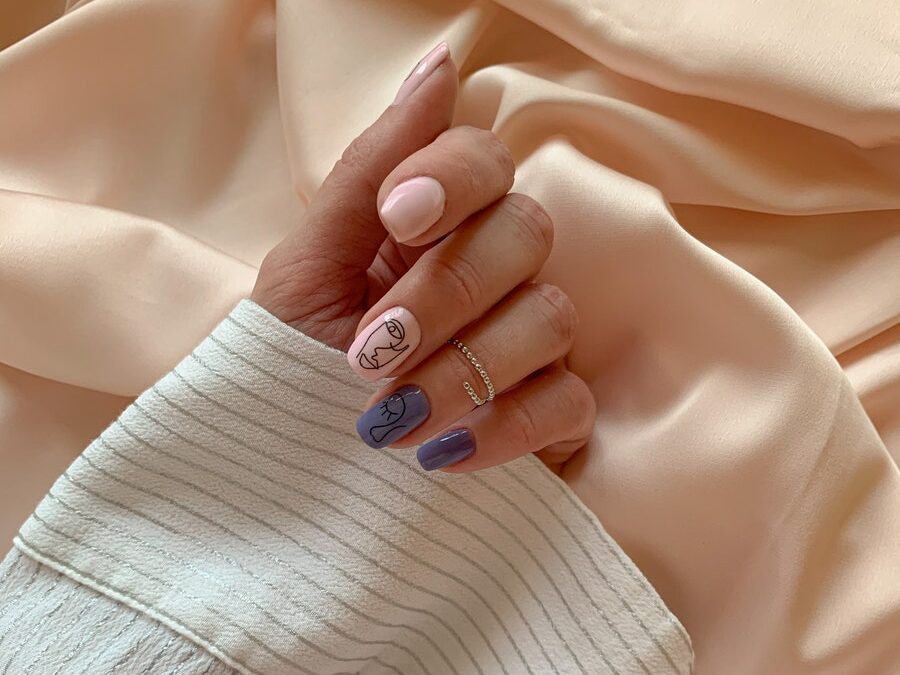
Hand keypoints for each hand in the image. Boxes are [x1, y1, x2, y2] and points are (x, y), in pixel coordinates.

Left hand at [252, 42, 594, 471]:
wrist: (289, 460)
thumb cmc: (292, 355)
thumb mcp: (308, 264)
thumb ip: (371, 170)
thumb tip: (440, 65)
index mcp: (437, 224)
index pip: (486, 160)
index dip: (452, 178)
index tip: (396, 217)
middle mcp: (495, 271)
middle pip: (527, 234)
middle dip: (446, 294)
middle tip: (371, 349)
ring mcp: (529, 341)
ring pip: (550, 318)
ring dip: (462, 371)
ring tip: (387, 419)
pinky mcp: (550, 412)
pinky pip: (568, 403)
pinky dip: (507, 428)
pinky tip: (442, 454)